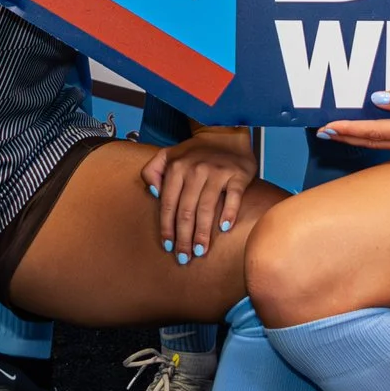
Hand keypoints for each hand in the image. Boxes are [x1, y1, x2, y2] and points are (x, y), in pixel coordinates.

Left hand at [140, 126, 258, 264]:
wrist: (224, 133)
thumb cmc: (193, 151)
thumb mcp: (167, 155)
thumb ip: (152, 171)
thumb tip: (153, 193)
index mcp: (177, 168)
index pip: (168, 204)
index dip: (167, 228)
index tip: (168, 246)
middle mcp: (196, 170)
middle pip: (186, 210)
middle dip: (184, 237)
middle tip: (184, 257)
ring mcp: (217, 172)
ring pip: (207, 208)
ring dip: (203, 233)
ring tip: (200, 251)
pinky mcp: (237, 174)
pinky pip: (233, 197)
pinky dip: (228, 213)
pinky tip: (224, 228)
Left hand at [315, 83, 389, 154]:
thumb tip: (376, 99)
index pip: (374, 133)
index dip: (347, 131)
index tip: (325, 128)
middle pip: (375, 143)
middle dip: (348, 137)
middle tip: (324, 133)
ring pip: (388, 146)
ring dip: (364, 139)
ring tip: (345, 132)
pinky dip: (386, 139)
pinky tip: (382, 133)